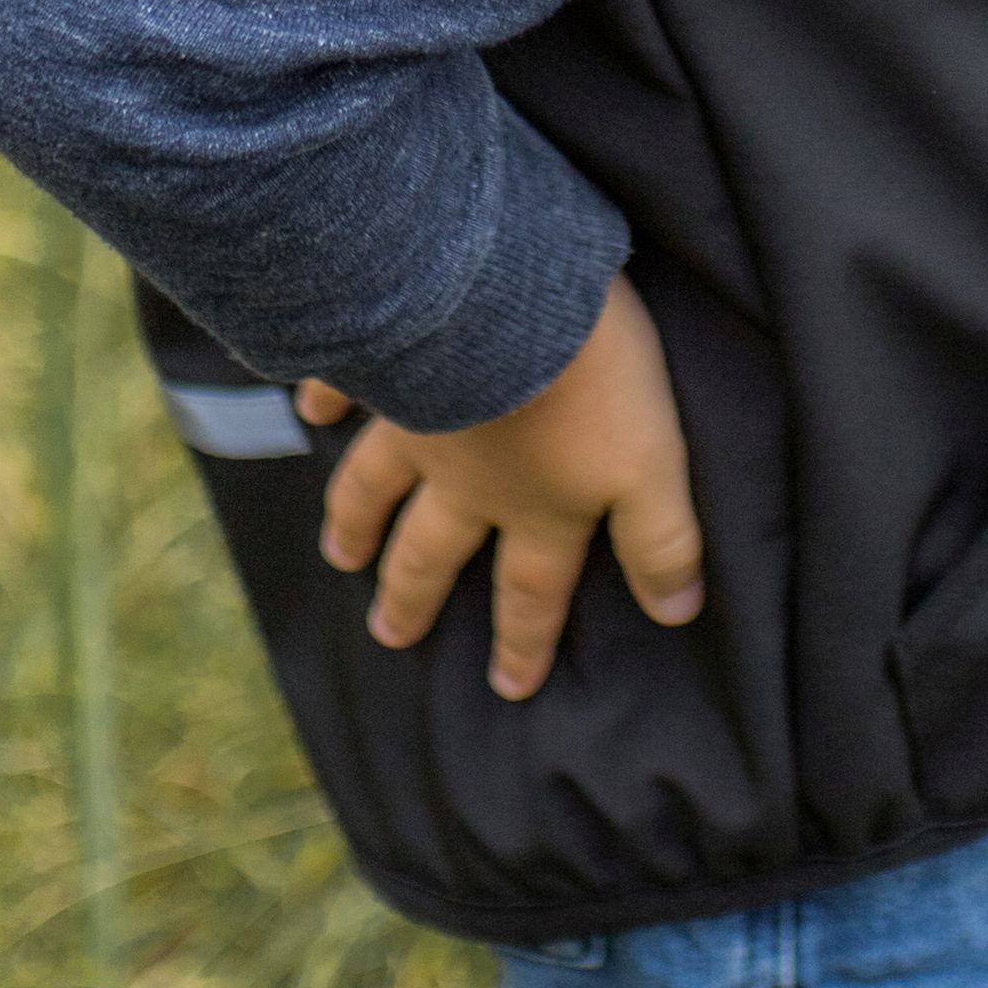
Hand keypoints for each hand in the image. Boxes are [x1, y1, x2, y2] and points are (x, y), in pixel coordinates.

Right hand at [297, 276, 703, 703]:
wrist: (500, 300)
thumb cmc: (588, 385)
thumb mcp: (651, 466)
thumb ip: (661, 540)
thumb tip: (677, 612)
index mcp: (533, 505)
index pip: (531, 588)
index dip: (524, 639)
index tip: (506, 686)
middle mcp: (465, 478)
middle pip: (433, 549)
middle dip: (414, 596)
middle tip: (389, 636)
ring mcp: (415, 420)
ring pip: (376, 484)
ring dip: (358, 520)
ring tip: (341, 555)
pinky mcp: (384, 359)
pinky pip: (347, 386)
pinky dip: (325, 400)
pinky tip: (310, 410)